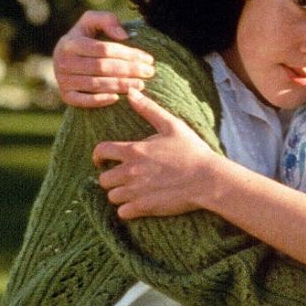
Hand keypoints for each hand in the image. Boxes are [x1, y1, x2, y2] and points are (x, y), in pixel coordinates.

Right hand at [53, 11, 154, 107]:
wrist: (64, 57)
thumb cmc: (85, 37)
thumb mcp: (92, 21)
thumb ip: (107, 20)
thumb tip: (123, 36)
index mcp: (71, 42)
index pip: (104, 49)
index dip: (128, 54)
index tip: (148, 59)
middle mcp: (63, 62)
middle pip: (102, 67)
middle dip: (129, 70)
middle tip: (149, 73)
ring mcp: (63, 80)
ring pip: (95, 84)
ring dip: (120, 85)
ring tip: (141, 85)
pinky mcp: (65, 96)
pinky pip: (84, 100)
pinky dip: (100, 100)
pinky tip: (118, 98)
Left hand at [93, 89, 222, 218]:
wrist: (207, 179)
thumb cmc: (191, 150)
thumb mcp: (171, 125)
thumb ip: (149, 109)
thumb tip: (131, 92)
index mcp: (134, 150)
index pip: (101, 151)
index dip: (98, 156)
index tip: (102, 160)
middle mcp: (130, 171)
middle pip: (103, 179)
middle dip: (110, 177)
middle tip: (120, 177)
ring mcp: (136, 191)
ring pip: (111, 196)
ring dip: (118, 194)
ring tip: (130, 191)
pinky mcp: (144, 207)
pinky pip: (122, 213)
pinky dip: (127, 210)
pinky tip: (137, 204)